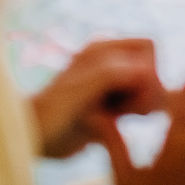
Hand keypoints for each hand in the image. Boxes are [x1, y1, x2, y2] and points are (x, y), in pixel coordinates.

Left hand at [29, 38, 167, 158]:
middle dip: (146, 91)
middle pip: (151, 70)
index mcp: (103, 49)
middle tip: (123, 109)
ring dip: (140, 107)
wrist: (32, 138)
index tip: (131, 91)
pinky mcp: (110, 110)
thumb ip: (114, 73)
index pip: (148, 46)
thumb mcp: (83, 87)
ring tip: (116, 118)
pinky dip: (134, 117)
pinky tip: (114, 128)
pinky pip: (138, 109)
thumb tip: (148, 73)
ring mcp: (111, 87)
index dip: (148, 69)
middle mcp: (110, 64)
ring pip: (147, 91)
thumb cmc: (52, 110)